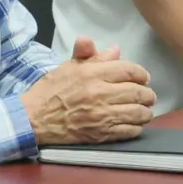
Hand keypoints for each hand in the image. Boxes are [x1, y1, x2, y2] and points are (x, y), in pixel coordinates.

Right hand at [25, 38, 154, 143]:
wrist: (34, 118)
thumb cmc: (51, 90)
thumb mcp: (69, 67)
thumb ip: (92, 56)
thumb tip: (116, 50)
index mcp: (92, 74)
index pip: (129, 71)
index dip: (141, 74)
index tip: (144, 78)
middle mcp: (100, 94)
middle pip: (138, 92)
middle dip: (147, 94)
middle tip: (148, 95)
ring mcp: (102, 115)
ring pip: (138, 113)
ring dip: (146, 111)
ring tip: (145, 110)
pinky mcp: (101, 134)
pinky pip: (130, 131)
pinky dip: (137, 127)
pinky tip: (135, 124)